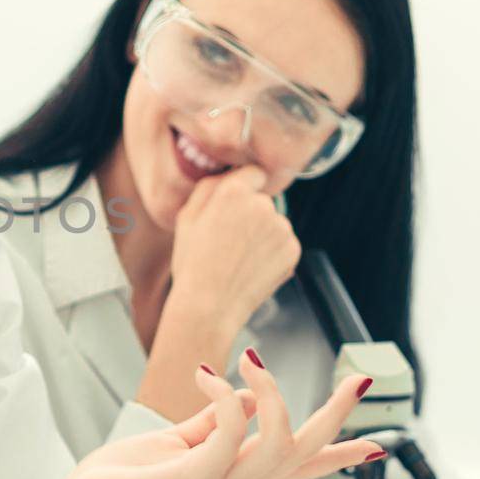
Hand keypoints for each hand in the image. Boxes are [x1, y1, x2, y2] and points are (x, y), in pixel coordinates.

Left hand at [0, 352, 382, 478]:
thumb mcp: (177, 442)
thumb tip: (247, 396)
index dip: (337, 455)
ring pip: (279, 446)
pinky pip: (229, 437)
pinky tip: (208, 375)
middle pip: (303, 455)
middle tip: (360, 379)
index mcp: (233, 475)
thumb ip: (213, 423)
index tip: (376, 446)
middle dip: (337, 418)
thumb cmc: (124, 477)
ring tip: (254, 360)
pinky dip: (227, 400)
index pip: (296, 465)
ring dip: (277, 397)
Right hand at [161, 164, 300, 342]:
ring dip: (262, 234)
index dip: (243, 187)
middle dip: (250, 214)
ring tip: (239, 258)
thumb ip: (209, 187)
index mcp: (234, 192)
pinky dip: (272, 253)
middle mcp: (263, 205)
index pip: (253, 172)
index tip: (235, 205)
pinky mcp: (293, 250)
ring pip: (274, 223)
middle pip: (262, 200)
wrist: (210, 306)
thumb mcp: (186, 217)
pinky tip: (251, 267)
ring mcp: (282, 228)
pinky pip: (283, 243)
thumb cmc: (193, 263)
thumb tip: (228, 175)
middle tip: (228, 240)